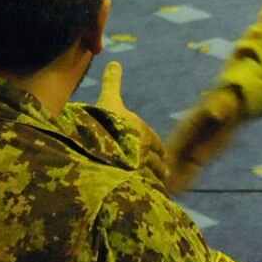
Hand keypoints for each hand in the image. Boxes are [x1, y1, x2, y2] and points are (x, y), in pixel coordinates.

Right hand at [94, 61, 167, 186]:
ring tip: (150, 189)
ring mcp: (140, 170)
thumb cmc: (106, 121)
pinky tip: (141, 199)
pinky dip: (143, 195)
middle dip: (158, 167)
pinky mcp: (133, 185)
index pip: (156, 144)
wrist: (102, 145)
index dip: (155, 149)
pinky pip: (142, 193)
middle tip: (159, 173)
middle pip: (157, 163)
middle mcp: (146, 152)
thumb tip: (114, 62)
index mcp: (143, 132)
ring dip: (151, 182)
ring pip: (151, 179)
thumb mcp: (108, 100)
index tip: (156, 153)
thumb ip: (112, 83)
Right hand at [166, 86, 244, 193]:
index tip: (161, 169)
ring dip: (174, 179)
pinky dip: (186, 180)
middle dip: (166, 172)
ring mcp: (192, 148)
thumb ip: (218, 110)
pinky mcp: (201, 156)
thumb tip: (217, 113)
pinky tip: (179, 192)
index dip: (167, 156)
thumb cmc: (225, 102)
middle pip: (173, 158)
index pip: (174, 143)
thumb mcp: (222, 104)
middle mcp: (185, 139)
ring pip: (180, 166)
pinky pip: (192, 169)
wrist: (233, 107)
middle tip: (159, 188)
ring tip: (167, 195)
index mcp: (187, 126)